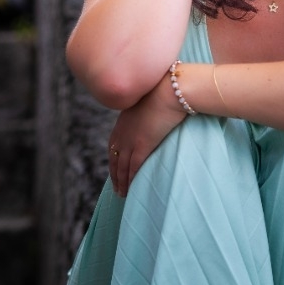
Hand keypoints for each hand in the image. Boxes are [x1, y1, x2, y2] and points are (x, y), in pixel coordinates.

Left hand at [108, 73, 185, 195]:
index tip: (116, 170)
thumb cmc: (166, 92)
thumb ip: (148, 113)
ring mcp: (131, 139)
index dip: (114, 160)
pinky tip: (131, 189)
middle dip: (115, 175)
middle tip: (117, 188)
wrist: (170, 90)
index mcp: (123, 122)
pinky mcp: (142, 145)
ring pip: (122, 167)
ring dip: (121, 182)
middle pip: (115, 159)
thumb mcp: (150, 103)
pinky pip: (133, 167)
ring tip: (123, 194)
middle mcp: (123, 132)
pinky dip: (131, 179)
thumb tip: (156, 116)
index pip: (113, 146)